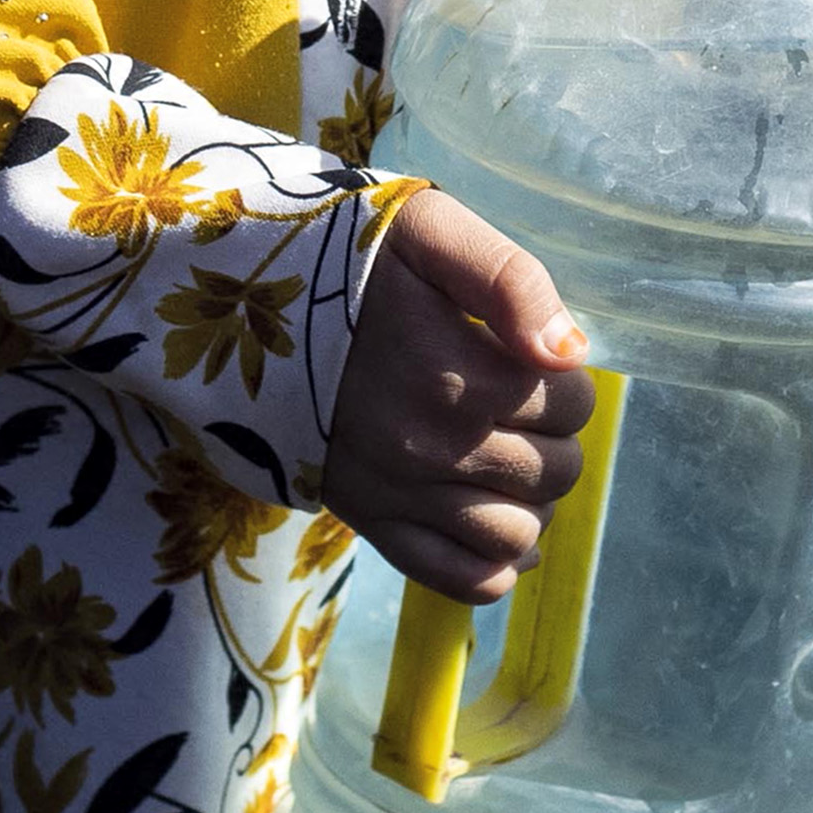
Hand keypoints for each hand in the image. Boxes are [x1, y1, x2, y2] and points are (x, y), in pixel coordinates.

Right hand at [324, 190, 596, 601]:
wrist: (241, 305)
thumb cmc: (347, 261)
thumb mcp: (428, 232)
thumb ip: (509, 280)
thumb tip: (569, 354)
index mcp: (457, 373)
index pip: (571, 405)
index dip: (565, 381)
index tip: (525, 360)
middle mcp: (434, 449)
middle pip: (554, 472)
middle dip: (553, 438)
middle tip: (514, 404)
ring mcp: (401, 496)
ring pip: (516, 535)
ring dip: (529, 501)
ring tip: (503, 459)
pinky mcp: (372, 525)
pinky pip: (463, 581)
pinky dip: (493, 562)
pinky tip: (485, 516)